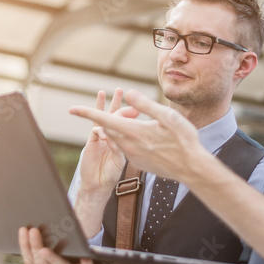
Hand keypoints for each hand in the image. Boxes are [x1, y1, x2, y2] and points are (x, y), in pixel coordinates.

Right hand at [19, 226, 127, 263]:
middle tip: (31, 230)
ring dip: (52, 258)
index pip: (33, 260)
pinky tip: (85, 258)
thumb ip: (59, 252)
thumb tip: (50, 227)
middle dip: (34, 246)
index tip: (22, 230)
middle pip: (42, 262)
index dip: (25, 246)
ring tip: (44, 250)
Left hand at [70, 90, 202, 182]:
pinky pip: (127, 146)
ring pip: (118, 136)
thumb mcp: (168, 116)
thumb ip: (145, 104)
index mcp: (133, 132)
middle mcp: (129, 146)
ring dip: (124, 126)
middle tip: (135, 109)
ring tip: (144, 122)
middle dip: (117, 114)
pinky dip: (131, 137)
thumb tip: (128, 94)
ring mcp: (132, 156)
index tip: (72, 109)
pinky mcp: (137, 163)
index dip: (87, 113)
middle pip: (111, 127)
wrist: (191, 168)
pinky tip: (150, 137)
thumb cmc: (183, 141)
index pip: (103, 120)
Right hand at [77, 89, 126, 194]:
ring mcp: (100, 138)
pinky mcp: (90, 142)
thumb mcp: (119, 160)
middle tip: (119, 91)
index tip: (135, 107)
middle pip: (114, 116)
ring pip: (103, 118)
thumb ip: (120, 147)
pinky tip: (100, 120)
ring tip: (103, 93)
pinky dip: (97, 121)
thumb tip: (118, 134)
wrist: (96, 186)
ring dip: (103, 105)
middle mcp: (111, 137)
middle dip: (116, 103)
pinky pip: (94, 128)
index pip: (126, 121)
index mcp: (122, 140)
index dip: (129, 112)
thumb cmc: (110, 175)